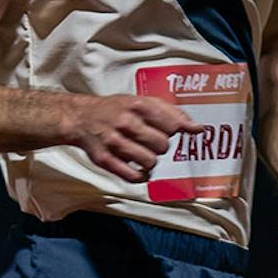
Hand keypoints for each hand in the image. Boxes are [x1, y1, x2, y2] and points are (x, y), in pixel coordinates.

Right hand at [64, 97, 193, 181]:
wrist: (80, 118)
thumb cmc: (114, 109)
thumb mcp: (141, 101)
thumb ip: (170, 112)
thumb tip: (196, 127)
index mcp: (138, 106)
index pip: (172, 125)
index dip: (177, 132)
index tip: (176, 135)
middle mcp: (126, 122)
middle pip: (162, 145)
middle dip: (162, 147)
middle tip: (154, 144)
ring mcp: (114, 142)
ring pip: (150, 161)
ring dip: (151, 161)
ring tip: (145, 155)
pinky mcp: (105, 159)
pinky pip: (132, 176)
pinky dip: (141, 176)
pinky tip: (140, 170)